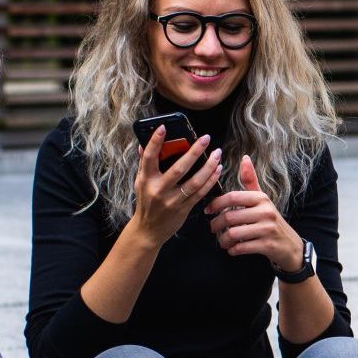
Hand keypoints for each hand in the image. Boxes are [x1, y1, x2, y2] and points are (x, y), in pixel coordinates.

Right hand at [131, 126, 223, 247]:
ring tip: (217, 154)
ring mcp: (172, 201)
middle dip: (194, 152)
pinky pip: (200, 193)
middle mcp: (158, 190)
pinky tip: (217, 170)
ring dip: (208, 167)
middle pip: (179, 168)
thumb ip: (143, 163)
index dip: (155, 142)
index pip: (149, 157)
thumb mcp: (140, 182)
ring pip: (194, 181)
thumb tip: (143, 143)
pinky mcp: (183, 209)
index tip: (163, 127)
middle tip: (205, 138)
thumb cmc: (146, 203)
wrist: (149, 230)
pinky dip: (210, 181)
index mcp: (146, 180)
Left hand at [205, 155, 303, 269]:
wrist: (290, 245)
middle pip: (230, 217)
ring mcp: (267, 229)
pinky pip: (241, 247)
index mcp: (261, 198)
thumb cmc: (271, 220)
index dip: (216, 203)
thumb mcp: (262, 200)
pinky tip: (232, 249)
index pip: (232, 197)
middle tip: (213, 228)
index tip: (208, 210)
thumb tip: (245, 158)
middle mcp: (266, 212)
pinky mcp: (268, 245)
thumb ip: (251, 181)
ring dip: (223, 240)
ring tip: (222, 241)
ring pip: (233, 234)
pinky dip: (233, 250)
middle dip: (216, 225)